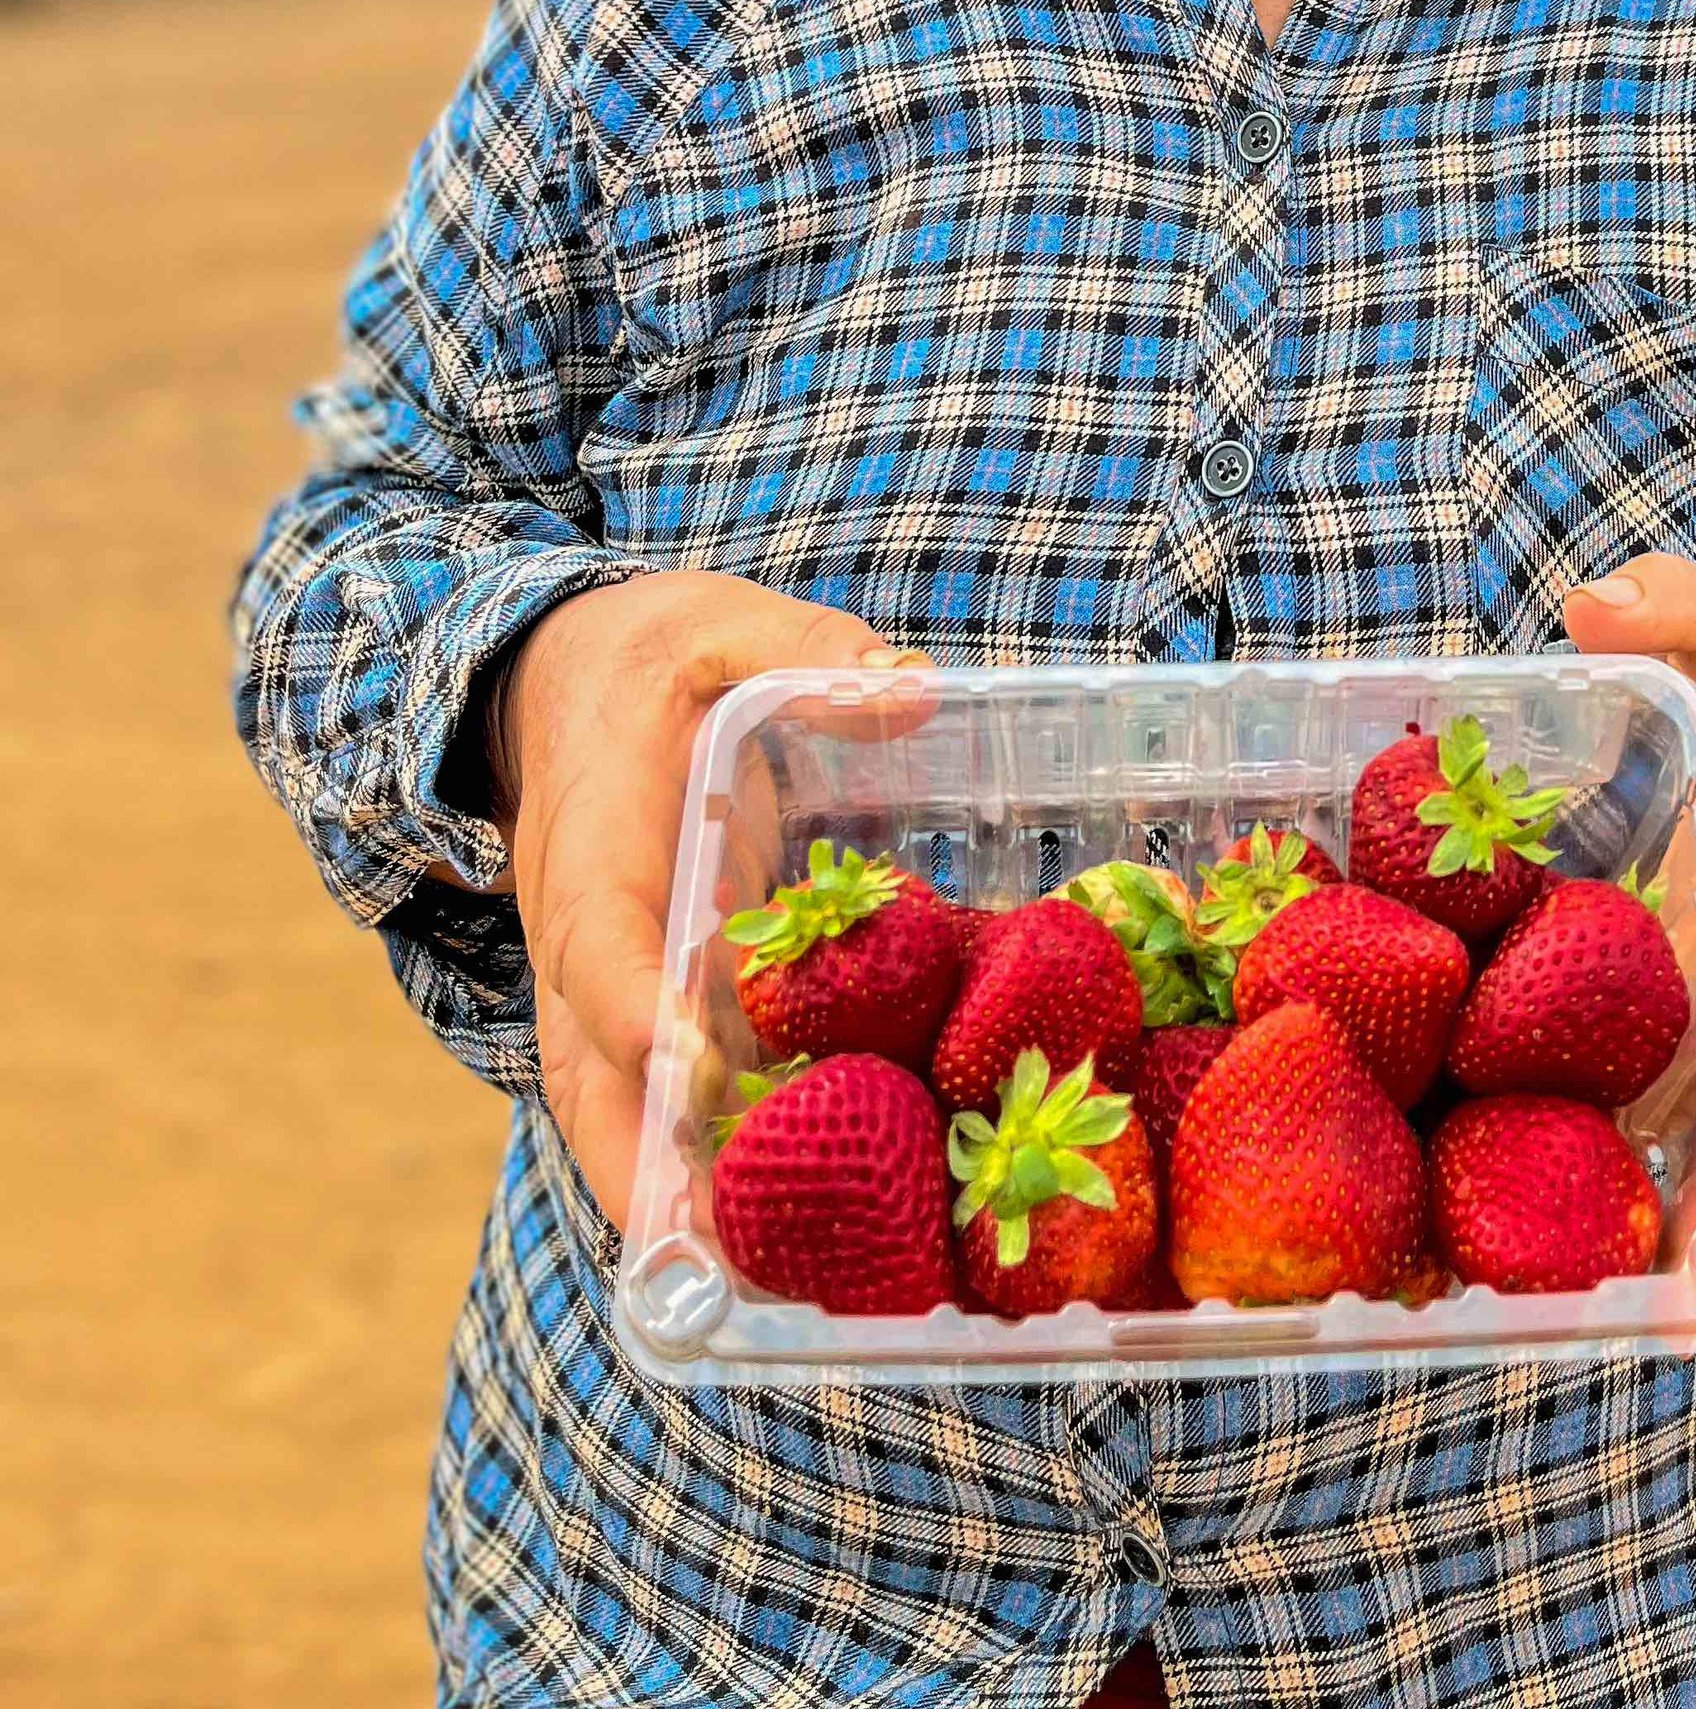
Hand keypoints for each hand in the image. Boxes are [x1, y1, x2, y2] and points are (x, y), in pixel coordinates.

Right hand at [491, 571, 928, 1223]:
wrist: (551, 689)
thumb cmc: (640, 661)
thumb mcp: (711, 625)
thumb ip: (804, 650)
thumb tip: (917, 692)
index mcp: (593, 862)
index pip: (601, 956)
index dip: (642, 1020)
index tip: (697, 1072)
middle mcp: (586, 959)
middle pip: (594, 1097)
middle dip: (651, 1189)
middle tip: (726, 1275)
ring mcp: (609, 1006)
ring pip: (626, 1132)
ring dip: (686, 1211)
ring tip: (779, 1297)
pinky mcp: (650, 1020)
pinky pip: (671, 1112)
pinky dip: (719, 1175)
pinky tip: (817, 1231)